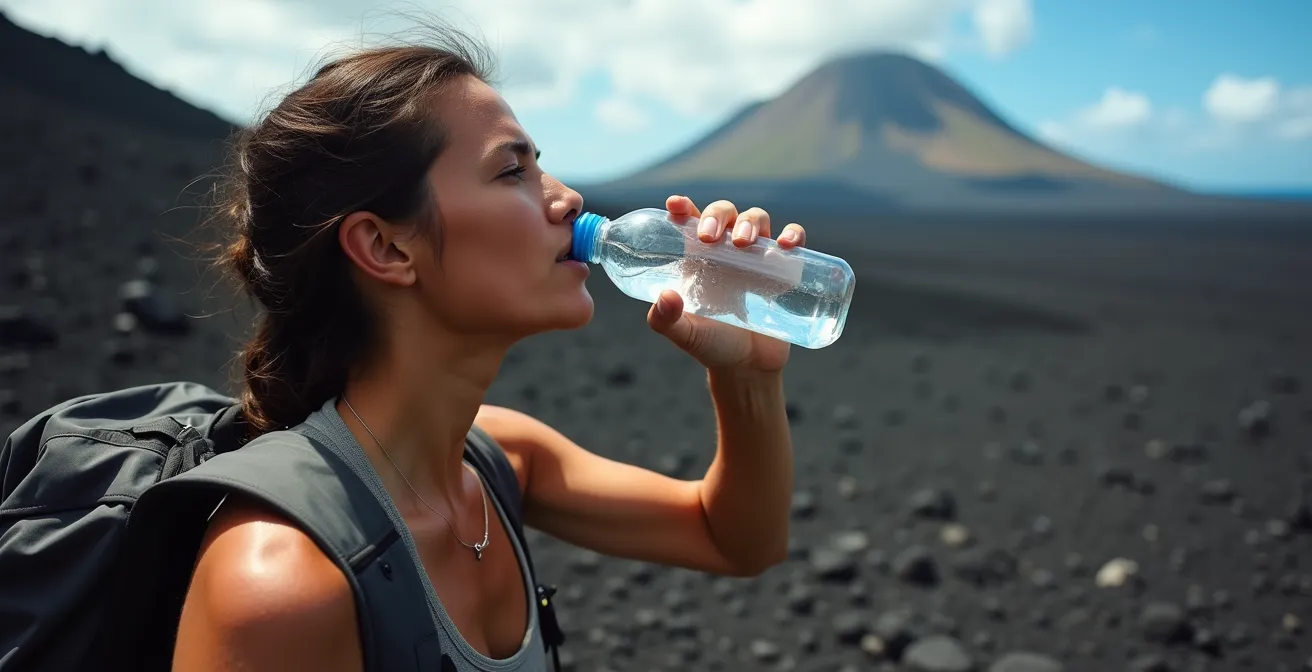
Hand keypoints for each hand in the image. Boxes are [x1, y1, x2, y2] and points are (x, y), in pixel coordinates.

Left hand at [646, 195, 806, 373]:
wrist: (748, 367)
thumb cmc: (711, 345)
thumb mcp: (685, 335)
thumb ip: (665, 320)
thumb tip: (665, 296)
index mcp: (698, 258)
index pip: (690, 222)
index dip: (683, 207)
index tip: (675, 205)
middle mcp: (726, 251)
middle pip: (724, 213)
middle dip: (717, 215)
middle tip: (711, 238)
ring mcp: (756, 258)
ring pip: (756, 219)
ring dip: (750, 222)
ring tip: (743, 243)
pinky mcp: (782, 269)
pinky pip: (793, 240)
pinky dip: (793, 235)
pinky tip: (787, 245)